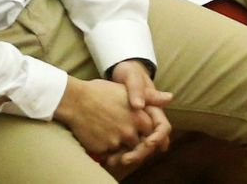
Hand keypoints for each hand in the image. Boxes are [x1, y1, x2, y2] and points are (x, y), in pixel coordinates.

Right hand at [53, 64, 171, 169]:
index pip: (152, 133)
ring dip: (122, 150)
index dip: (148, 135)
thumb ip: (151, 97)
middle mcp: (130, 130)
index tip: (143, 135)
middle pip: (140, 145)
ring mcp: (116, 141)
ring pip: (125, 152)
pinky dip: (109, 153)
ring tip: (114, 140)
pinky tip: (103, 142)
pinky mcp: (103, 148)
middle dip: (136, 145)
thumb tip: (170, 97)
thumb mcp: (127, 90)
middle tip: (126, 139)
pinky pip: (110, 156)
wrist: (75, 100)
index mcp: (139, 116)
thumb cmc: (101, 92)